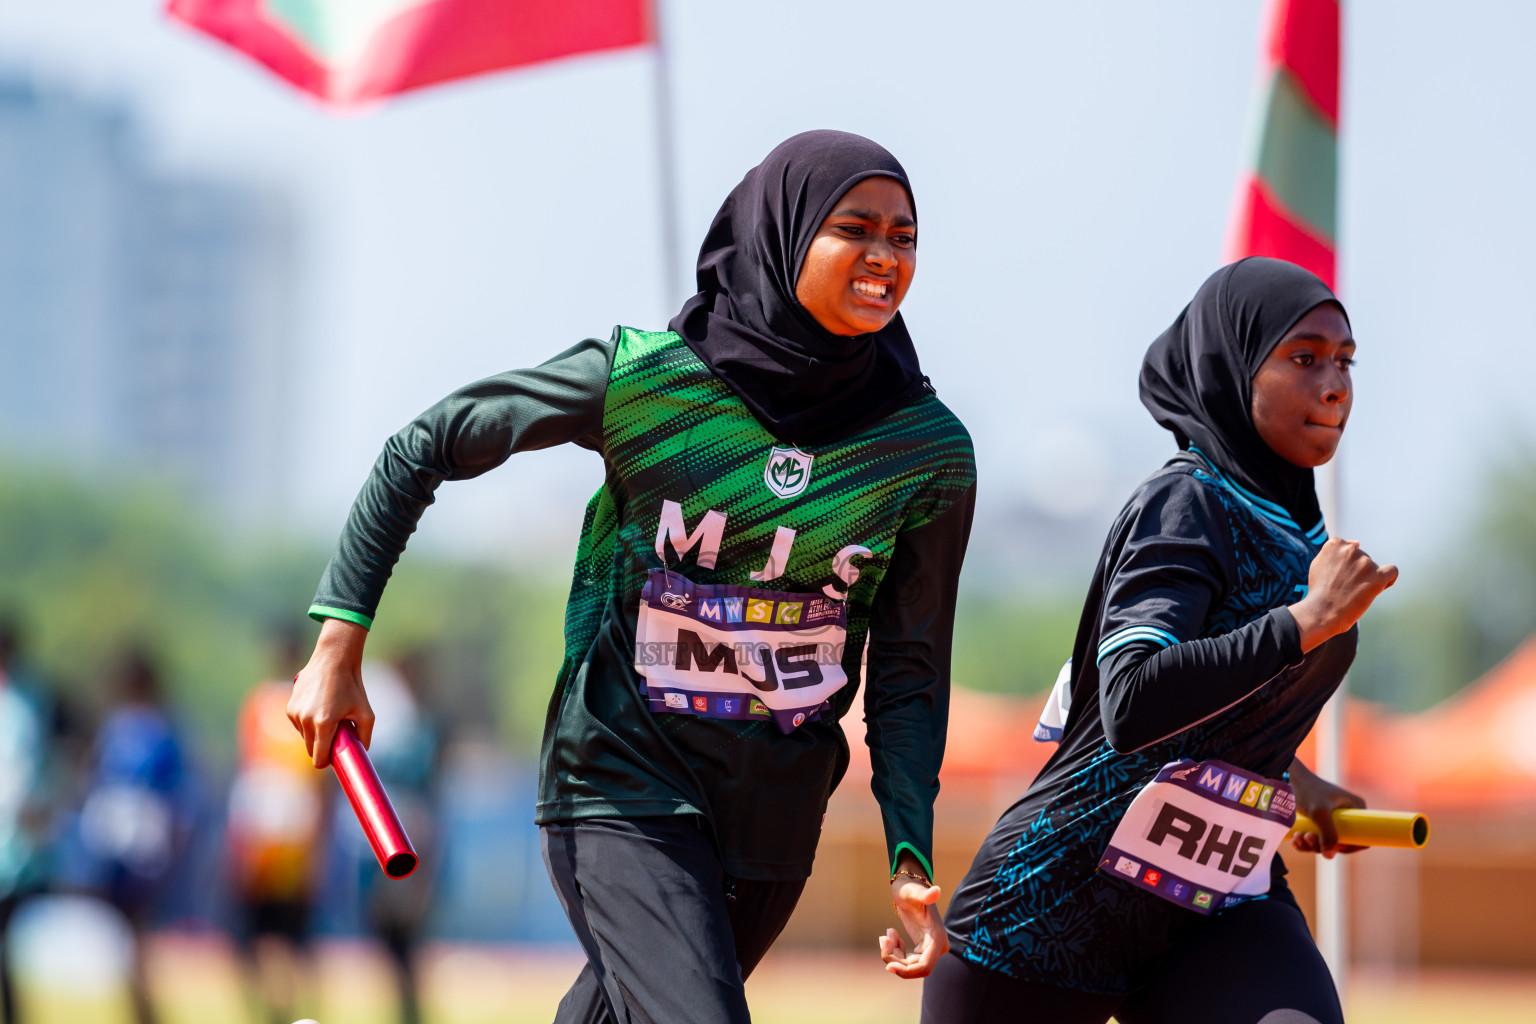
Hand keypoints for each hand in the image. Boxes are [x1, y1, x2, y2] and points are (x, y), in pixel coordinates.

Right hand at [286, 618, 372, 768]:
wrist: (334, 660)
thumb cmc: (352, 686)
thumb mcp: (366, 713)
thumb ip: (364, 737)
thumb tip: (361, 754)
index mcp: (324, 724)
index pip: (318, 758)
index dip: (326, 762)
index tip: (334, 760)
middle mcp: (306, 720)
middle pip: (311, 750)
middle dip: (323, 748)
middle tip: (336, 737)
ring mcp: (295, 713)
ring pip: (304, 738)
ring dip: (315, 735)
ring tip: (330, 717)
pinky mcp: (289, 707)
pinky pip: (298, 726)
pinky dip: (308, 724)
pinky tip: (319, 709)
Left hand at [877, 857, 948, 978]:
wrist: (908, 887)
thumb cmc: (910, 888)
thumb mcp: (913, 892)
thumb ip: (924, 895)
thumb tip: (936, 891)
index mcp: (937, 938)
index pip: (924, 967)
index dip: (906, 971)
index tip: (888, 967)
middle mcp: (937, 946)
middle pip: (914, 968)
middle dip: (895, 959)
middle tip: (883, 939)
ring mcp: (930, 949)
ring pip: (909, 966)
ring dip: (893, 954)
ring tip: (886, 935)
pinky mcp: (922, 948)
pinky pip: (906, 961)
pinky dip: (895, 952)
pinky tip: (892, 935)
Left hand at [1288, 757, 1366, 857]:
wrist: (1286, 777)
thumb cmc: (1306, 789)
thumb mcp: (1319, 812)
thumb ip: (1328, 834)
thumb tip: (1329, 856)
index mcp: (1355, 808)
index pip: (1362, 837)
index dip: (1350, 847)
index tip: (1333, 848)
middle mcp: (1346, 815)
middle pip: (1341, 842)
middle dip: (1323, 845)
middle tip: (1308, 837)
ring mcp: (1331, 818)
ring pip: (1325, 842)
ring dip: (1311, 845)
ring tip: (1299, 836)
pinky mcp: (1317, 821)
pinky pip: (1315, 839)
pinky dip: (1305, 843)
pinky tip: (1295, 839)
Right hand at [1289, 538, 1397, 652]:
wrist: (1321, 612)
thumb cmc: (1319, 591)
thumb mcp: (1318, 564)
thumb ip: (1335, 551)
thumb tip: (1357, 542)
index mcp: (1336, 544)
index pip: (1351, 549)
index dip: (1347, 565)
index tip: (1340, 577)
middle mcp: (1351, 550)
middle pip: (1363, 559)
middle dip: (1358, 572)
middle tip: (1346, 588)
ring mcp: (1365, 563)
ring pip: (1374, 568)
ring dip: (1368, 579)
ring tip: (1355, 593)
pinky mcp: (1377, 577)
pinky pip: (1392, 571)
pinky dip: (1388, 578)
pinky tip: (1379, 586)